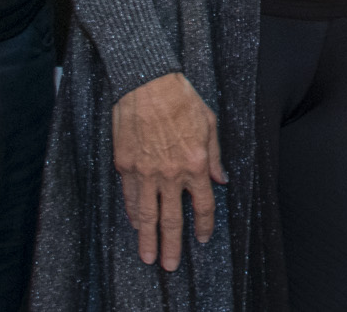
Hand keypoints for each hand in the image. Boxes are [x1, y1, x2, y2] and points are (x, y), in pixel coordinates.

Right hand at [112, 72, 227, 269]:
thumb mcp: (209, 123)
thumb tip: (221, 180)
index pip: (202, 205)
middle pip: (171, 218)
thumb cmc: (181, 98)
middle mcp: (170, 172)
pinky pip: (130, 195)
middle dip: (172, 245)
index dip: (203, 225)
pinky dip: (132, 211)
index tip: (201, 238)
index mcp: (195, 163)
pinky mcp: (125, 164)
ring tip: (147, 256)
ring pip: (146, 213)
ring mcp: (145, 170)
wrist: (147, 82)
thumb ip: (215, 156)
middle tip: (170, 265)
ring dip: (147, 238)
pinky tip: (134, 222)